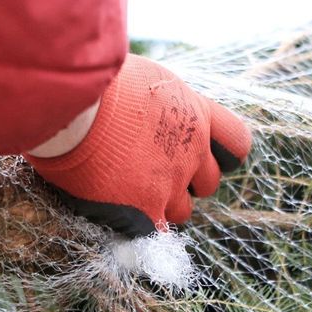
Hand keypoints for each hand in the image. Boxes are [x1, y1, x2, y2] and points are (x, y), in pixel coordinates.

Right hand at [25, 55, 250, 236]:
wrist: (75, 105)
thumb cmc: (97, 83)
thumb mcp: (143, 78)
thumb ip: (160, 103)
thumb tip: (153, 111)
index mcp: (196, 113)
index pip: (236, 143)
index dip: (219, 153)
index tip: (198, 152)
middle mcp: (192, 151)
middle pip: (208, 183)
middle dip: (185, 182)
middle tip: (148, 170)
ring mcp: (170, 183)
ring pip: (181, 211)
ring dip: (159, 205)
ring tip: (123, 188)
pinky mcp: (144, 211)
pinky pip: (153, 234)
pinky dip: (137, 226)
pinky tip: (114, 211)